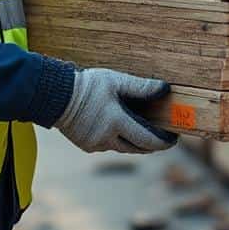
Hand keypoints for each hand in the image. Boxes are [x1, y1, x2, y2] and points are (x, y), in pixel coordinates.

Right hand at [54, 68, 178, 152]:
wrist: (55, 96)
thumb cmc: (87, 85)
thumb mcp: (115, 81)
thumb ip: (141, 87)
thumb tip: (164, 88)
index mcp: (116, 122)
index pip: (147, 140)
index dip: (163, 142)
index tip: (173, 138)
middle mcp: (107, 138)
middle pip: (137, 148)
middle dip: (152, 145)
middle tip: (163, 138)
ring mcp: (96, 144)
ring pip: (123, 148)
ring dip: (134, 143)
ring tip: (143, 132)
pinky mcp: (87, 146)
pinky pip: (108, 146)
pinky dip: (117, 140)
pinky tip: (118, 129)